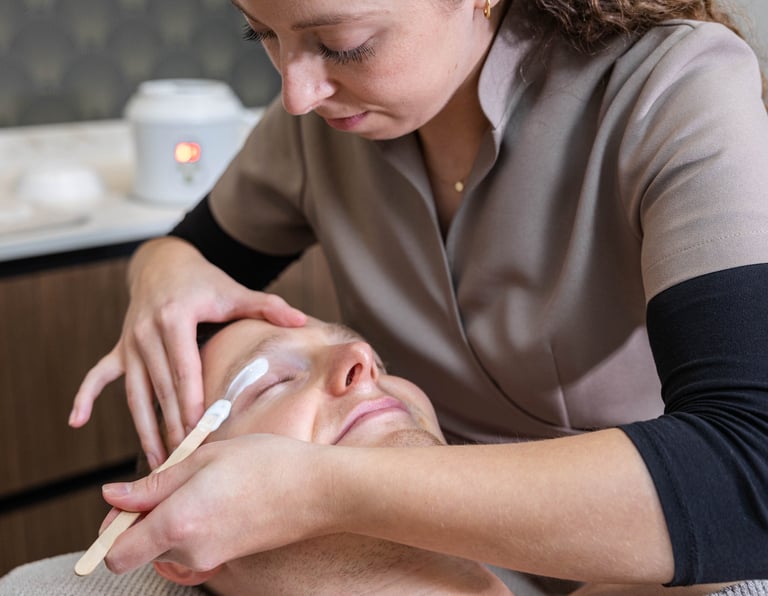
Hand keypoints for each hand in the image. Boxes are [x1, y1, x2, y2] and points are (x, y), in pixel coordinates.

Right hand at [69, 237, 305, 467]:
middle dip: (172, 426)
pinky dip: (85, 396)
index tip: (198, 434)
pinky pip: (98, 375)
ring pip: (134, 393)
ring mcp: (129, 342)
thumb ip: (266, 305)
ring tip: (155, 463)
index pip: (183, 370)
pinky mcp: (119, 348)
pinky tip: (75, 421)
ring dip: (143, 429)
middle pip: (160, 389)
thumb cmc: (202, 281)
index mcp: (175, 318)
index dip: (190, 404)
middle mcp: (146, 332)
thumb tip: (301, 318)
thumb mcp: (233, 290)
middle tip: (184, 461)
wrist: (162, 263)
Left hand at [98, 434, 334, 573]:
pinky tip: (219, 497)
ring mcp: (210, 559)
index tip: (125, 503)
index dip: (112, 529)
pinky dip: (194, 524)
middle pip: (141, 548)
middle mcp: (189, 550)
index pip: (116, 553)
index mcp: (177, 522)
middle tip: (173, 480)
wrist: (318, 489)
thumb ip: (154, 482)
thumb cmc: (266, 464)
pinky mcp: (227, 558)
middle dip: (144, 518)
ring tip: (204, 483)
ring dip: (172, 518)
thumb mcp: (204, 458)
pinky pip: (192, 545)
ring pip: (167, 546)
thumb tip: (112, 496)